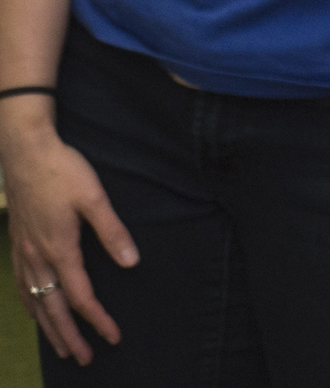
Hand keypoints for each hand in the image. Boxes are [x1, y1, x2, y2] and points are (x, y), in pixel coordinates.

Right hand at [3, 108, 138, 365]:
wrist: (24, 151)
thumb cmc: (62, 170)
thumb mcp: (94, 197)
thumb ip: (113, 232)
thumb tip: (131, 263)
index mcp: (60, 249)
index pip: (81, 296)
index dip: (98, 319)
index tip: (113, 337)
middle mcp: (38, 257)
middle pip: (53, 308)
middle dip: (70, 336)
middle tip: (84, 358)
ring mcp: (23, 252)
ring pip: (33, 301)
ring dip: (48, 326)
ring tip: (61, 346)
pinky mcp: (18, 243)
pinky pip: (21, 286)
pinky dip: (30, 305)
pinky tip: (35, 310)